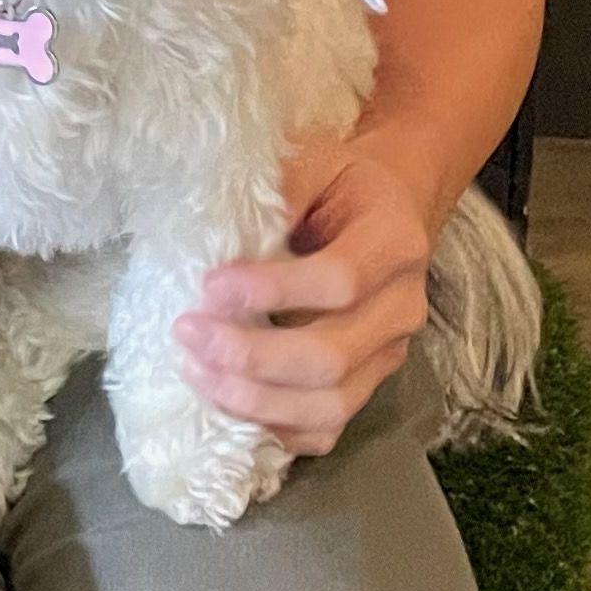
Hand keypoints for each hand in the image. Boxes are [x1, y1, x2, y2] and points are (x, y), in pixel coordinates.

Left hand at [172, 134, 440, 457]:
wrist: (385, 207)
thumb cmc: (338, 182)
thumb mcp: (313, 161)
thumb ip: (277, 190)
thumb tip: (221, 233)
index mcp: (395, 242)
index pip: (340, 282)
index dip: (272, 290)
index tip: (209, 285)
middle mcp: (402, 308)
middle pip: (331, 358)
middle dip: (250, 356)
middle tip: (187, 333)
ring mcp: (388, 355)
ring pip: (329, 406)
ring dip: (253, 399)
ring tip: (194, 369)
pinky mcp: (368, 384)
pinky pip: (325, 429)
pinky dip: (273, 427)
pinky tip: (224, 401)